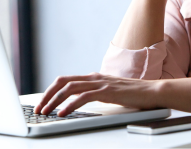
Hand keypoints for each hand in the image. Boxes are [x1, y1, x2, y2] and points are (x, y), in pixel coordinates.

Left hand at [34, 73, 162, 116]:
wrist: (151, 91)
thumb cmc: (132, 93)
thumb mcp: (109, 92)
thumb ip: (95, 92)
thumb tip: (80, 100)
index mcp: (93, 77)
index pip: (66, 80)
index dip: (51, 91)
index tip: (43, 103)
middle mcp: (94, 77)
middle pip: (63, 81)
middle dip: (48, 95)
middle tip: (38, 109)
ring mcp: (101, 83)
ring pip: (70, 88)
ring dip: (54, 100)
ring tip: (45, 112)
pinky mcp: (107, 91)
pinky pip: (83, 96)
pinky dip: (70, 105)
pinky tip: (63, 113)